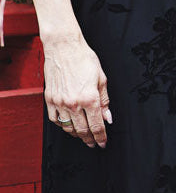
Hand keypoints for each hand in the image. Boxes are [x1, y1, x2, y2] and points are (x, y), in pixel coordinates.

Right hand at [43, 32, 111, 147]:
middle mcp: (73, 103)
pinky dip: (62, 126)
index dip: (101, 137)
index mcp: (89, 98)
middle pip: (82, 130)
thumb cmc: (85, 59)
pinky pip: (55, 120)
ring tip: (83, 136)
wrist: (64, 48)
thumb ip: (104, 101)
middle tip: (94, 143)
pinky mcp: (49, 100)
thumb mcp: (101, 78)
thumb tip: (108, 117)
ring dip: (76, 134)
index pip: (97, 125)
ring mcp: (59, 102)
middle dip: (89, 139)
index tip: (103, 143)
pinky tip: (68, 126)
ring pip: (68, 127)